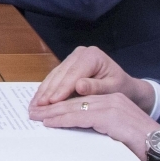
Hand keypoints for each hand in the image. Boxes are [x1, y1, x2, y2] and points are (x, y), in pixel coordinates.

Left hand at [28, 90, 159, 160]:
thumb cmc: (144, 148)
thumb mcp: (118, 135)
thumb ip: (101, 130)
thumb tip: (78, 137)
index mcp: (113, 101)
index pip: (81, 101)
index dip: (60, 106)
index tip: (43, 111)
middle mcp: (112, 99)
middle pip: (74, 101)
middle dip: (51, 107)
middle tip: (33, 112)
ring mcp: (112, 105)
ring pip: (74, 107)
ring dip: (52, 113)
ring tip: (36, 117)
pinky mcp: (111, 116)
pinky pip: (81, 117)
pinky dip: (63, 120)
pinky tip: (50, 123)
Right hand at [29, 45, 152, 112]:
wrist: (125, 86)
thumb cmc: (122, 88)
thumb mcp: (113, 89)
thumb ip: (96, 87)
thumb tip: (79, 86)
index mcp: (92, 56)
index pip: (73, 74)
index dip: (61, 89)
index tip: (52, 102)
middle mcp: (80, 53)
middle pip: (61, 74)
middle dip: (49, 92)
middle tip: (37, 107)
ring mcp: (72, 58)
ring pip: (55, 76)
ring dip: (43, 92)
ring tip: (34, 106)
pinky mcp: (67, 65)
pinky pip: (54, 78)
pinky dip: (46, 90)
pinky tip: (38, 101)